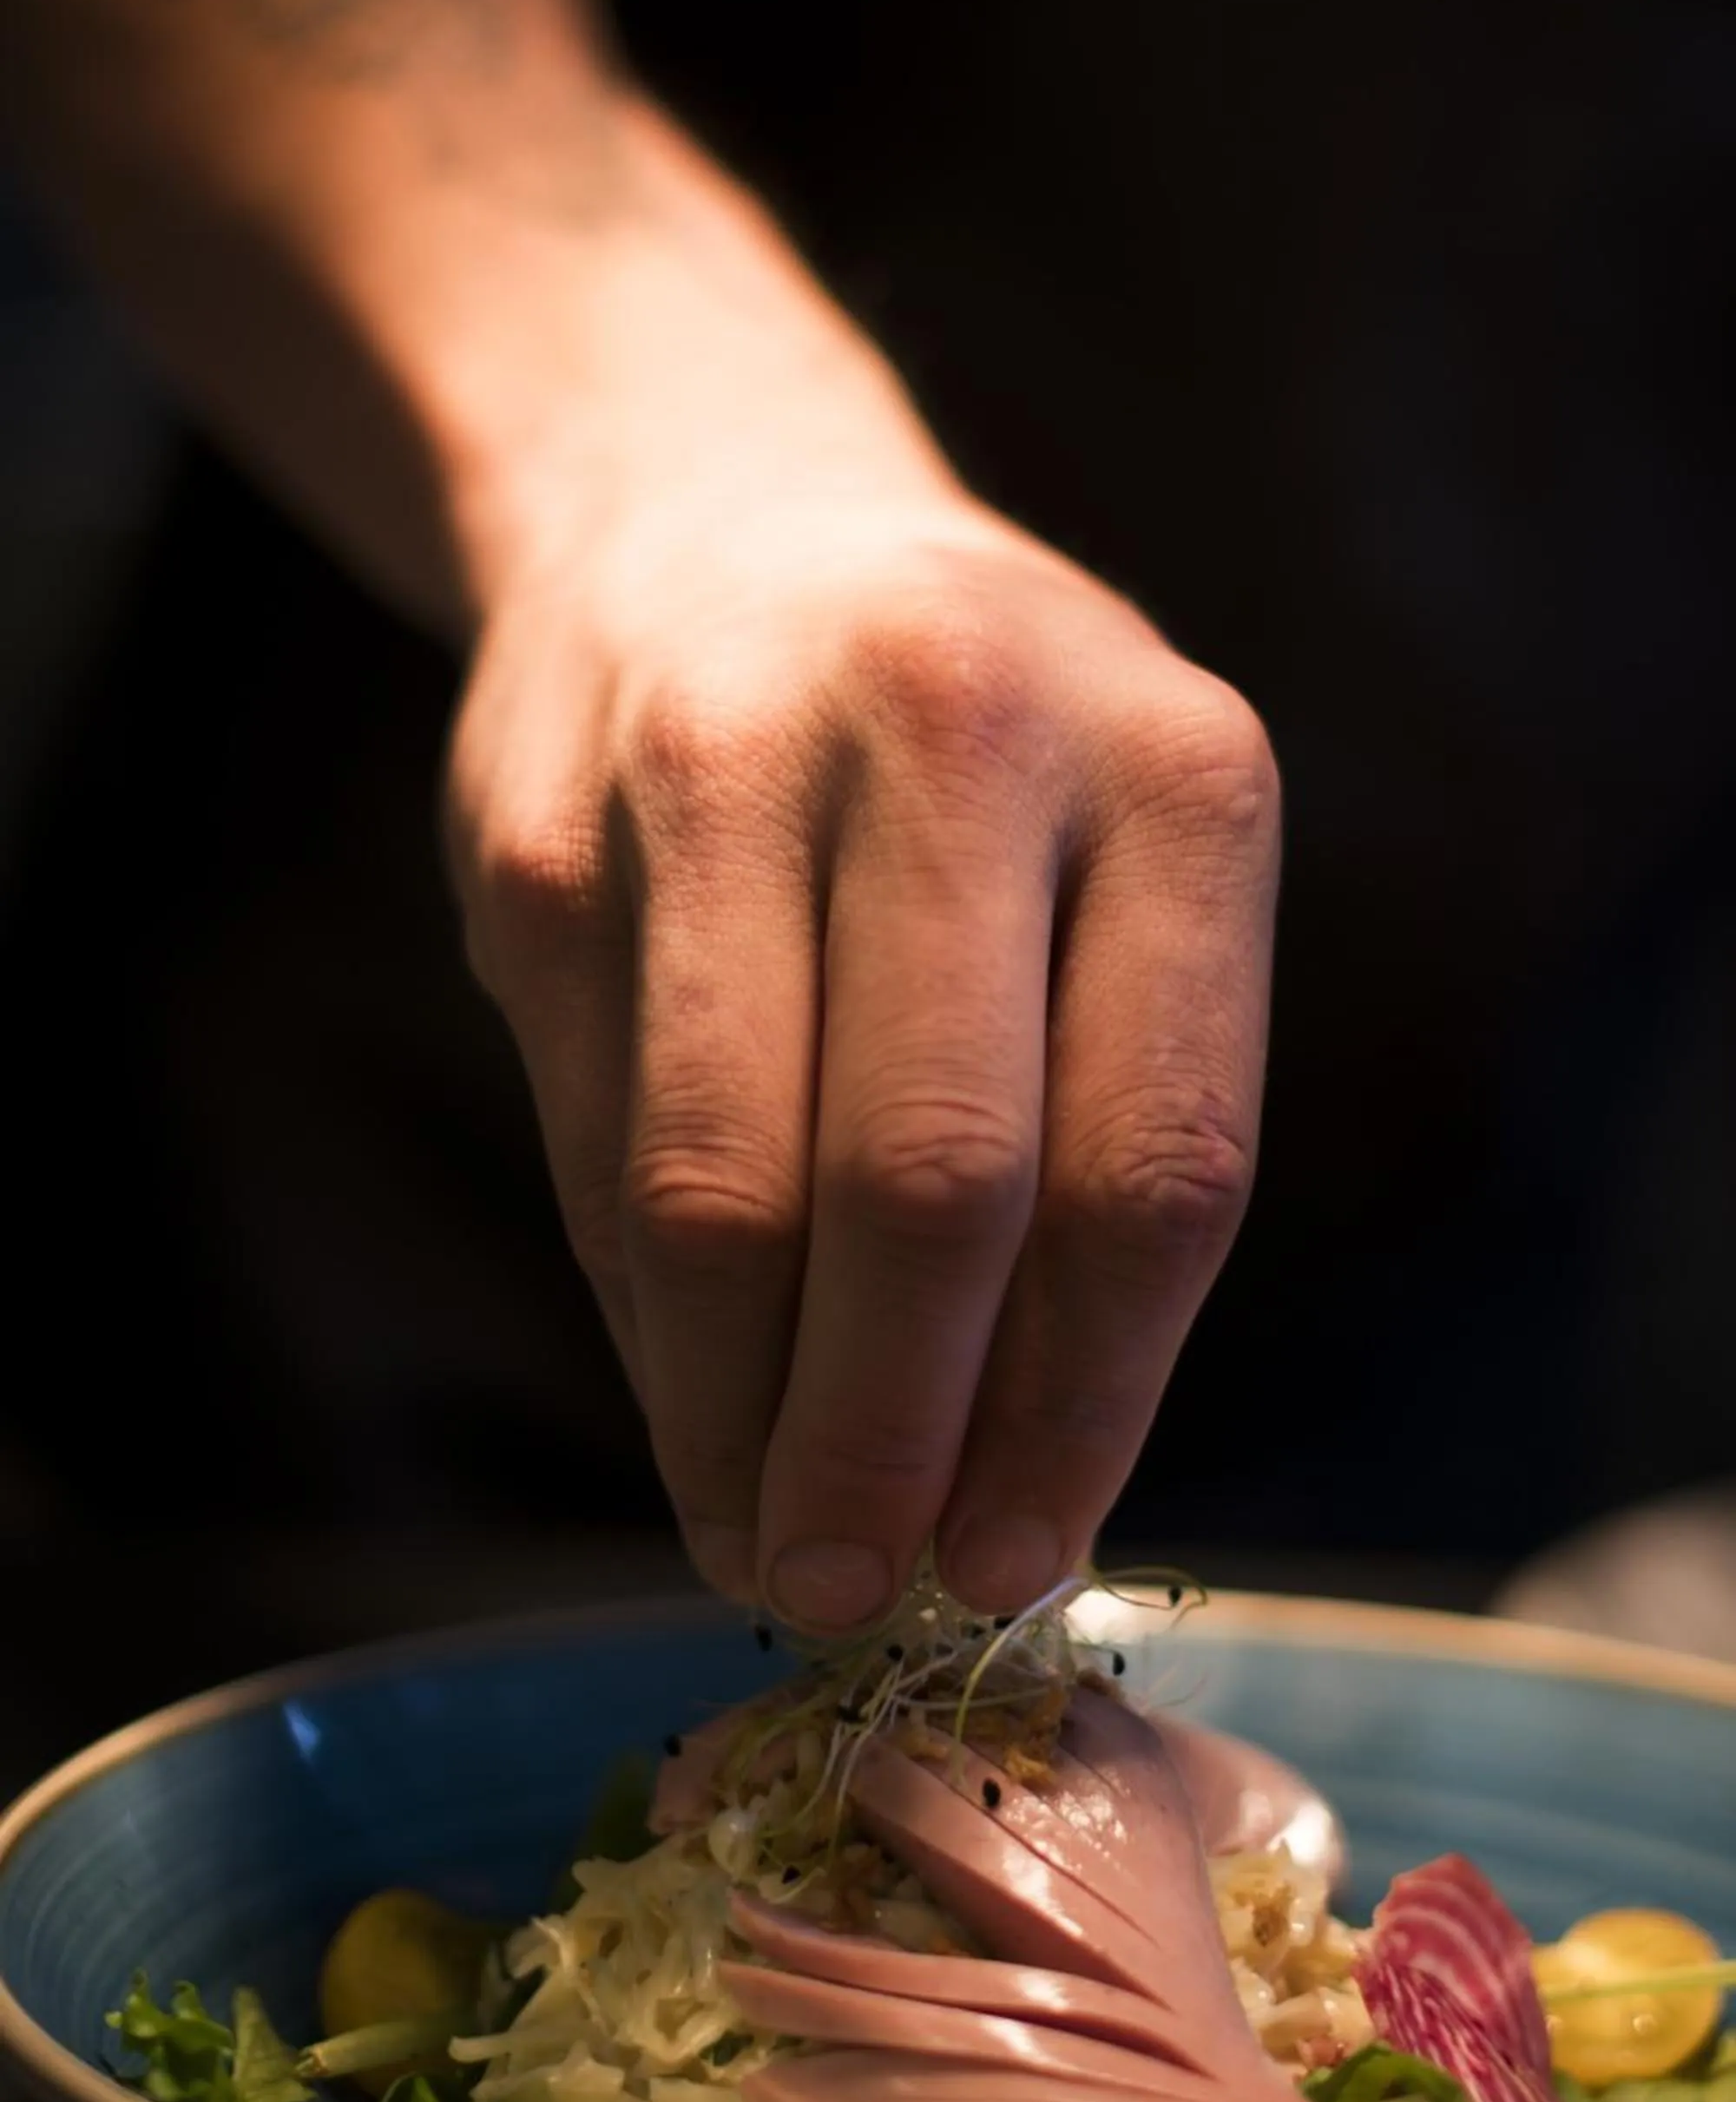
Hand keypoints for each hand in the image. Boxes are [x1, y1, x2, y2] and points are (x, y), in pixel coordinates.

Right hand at [447, 489, 1278, 1630]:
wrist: (707, 514)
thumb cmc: (966, 764)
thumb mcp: (1109, 877)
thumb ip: (1093, 1141)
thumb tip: (1011, 1481)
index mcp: (1171, 771)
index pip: (1151, 1161)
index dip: (1086, 1405)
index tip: (1019, 1556)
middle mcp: (952, 738)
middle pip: (928, 1182)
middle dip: (888, 1439)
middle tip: (855, 1586)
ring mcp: (720, 773)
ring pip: (722, 1189)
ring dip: (737, 1416)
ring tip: (760, 1536)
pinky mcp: (540, 838)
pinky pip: (599, 1149)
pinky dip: (649, 1313)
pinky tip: (691, 1384)